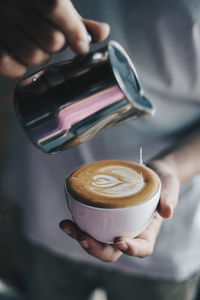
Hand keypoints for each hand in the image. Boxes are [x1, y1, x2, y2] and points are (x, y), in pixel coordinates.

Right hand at [0, 0, 109, 77]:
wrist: (0, 6)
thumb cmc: (29, 5)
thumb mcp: (54, 5)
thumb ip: (76, 20)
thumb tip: (102, 32)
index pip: (57, 8)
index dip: (74, 30)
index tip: (81, 46)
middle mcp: (12, 5)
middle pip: (52, 41)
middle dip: (58, 45)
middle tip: (50, 38)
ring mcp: (0, 25)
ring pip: (36, 57)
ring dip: (41, 57)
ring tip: (35, 45)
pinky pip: (14, 67)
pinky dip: (21, 67)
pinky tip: (20, 54)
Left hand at [60, 159, 179, 261]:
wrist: (151, 172)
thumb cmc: (162, 181)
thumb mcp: (170, 186)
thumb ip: (169, 197)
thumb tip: (167, 211)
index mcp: (147, 232)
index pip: (141, 248)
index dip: (131, 250)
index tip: (120, 241)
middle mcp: (129, 233)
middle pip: (112, 251)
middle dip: (96, 248)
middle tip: (83, 237)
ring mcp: (115, 226)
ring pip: (97, 241)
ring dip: (80, 237)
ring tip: (66, 226)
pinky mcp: (105, 216)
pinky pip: (91, 226)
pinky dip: (78, 225)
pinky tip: (66, 220)